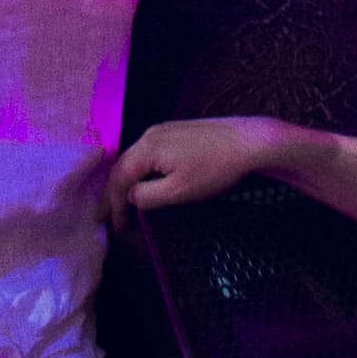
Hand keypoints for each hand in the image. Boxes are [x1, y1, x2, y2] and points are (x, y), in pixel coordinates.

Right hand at [105, 116, 292, 224]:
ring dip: (126, 181)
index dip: (113, 205)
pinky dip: (139, 170)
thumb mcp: (179, 191)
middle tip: (109, 216)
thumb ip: (148, 196)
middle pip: (122, 165)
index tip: (115, 227)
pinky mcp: (175, 131)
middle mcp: (149, 134)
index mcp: (147, 148)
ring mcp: (162, 130)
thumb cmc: (214, 169)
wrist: (248, 141)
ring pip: (134, 158)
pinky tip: (144, 181)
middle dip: (113, 193)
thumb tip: (130, 197)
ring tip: (123, 203)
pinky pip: (147, 152)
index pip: (119, 178)